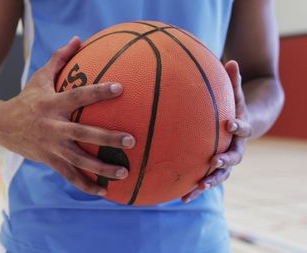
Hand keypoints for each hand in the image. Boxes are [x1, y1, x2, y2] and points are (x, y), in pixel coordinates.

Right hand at [0, 36, 134, 195]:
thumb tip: (78, 39)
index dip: (98, 92)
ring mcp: (50, 147)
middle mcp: (52, 126)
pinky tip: (104, 192)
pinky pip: (70, 176)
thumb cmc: (26, 99)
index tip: (120, 88)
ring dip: (102, 169)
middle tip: (132, 141)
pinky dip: (86, 185)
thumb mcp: (40, 77)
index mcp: (51, 104)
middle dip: (108, 139)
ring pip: (79, 160)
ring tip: (124, 172)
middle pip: (83, 134)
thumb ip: (60, 59)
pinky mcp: (49, 161)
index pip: (78, 96)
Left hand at [182, 60, 252, 202]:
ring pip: (220, 176)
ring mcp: (224, 162)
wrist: (240, 128)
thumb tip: (230, 60)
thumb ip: (233, 81)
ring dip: (209, 182)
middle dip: (224, 162)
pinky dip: (194, 190)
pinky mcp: (212, 171)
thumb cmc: (234, 107)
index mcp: (241, 130)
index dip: (238, 125)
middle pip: (233, 159)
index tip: (230, 122)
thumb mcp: (235, 94)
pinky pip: (204, 181)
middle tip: (214, 162)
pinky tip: (180, 198)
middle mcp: (235, 149)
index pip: (243, 128)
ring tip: (197, 188)